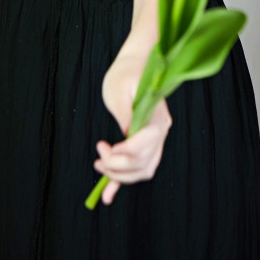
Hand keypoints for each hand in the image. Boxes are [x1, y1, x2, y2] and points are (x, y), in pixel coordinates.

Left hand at [97, 54, 172, 205]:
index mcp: (157, 114)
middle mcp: (162, 128)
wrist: (134, 66)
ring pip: (144, 169)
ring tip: (100, 169)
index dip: (122, 153)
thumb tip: (125, 135)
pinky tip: (107, 194)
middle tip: (98, 159)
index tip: (102, 147)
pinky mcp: (149, 142)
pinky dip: (125, 181)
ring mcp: (158, 137)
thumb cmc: (125, 73)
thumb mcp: (118, 89)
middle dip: (118, 167)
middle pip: (144, 161)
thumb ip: (124, 113)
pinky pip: (141, 166)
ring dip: (121, 177)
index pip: (144, 144)